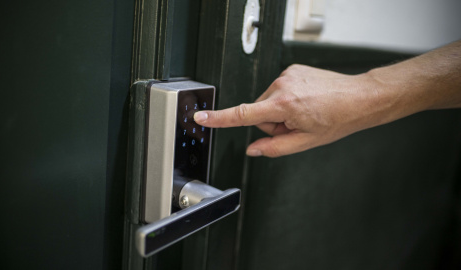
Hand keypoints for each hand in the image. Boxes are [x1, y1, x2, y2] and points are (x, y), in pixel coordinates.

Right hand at [194, 64, 380, 156]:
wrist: (359, 98)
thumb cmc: (338, 119)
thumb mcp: (305, 142)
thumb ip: (274, 148)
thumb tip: (253, 150)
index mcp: (284, 106)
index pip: (244, 115)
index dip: (220, 118)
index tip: (202, 117)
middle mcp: (282, 86)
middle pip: (260, 112)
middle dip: (273, 122)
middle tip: (296, 125)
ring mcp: (288, 75)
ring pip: (269, 101)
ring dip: (281, 110)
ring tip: (304, 113)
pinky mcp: (292, 69)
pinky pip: (279, 89)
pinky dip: (287, 98)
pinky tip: (306, 101)